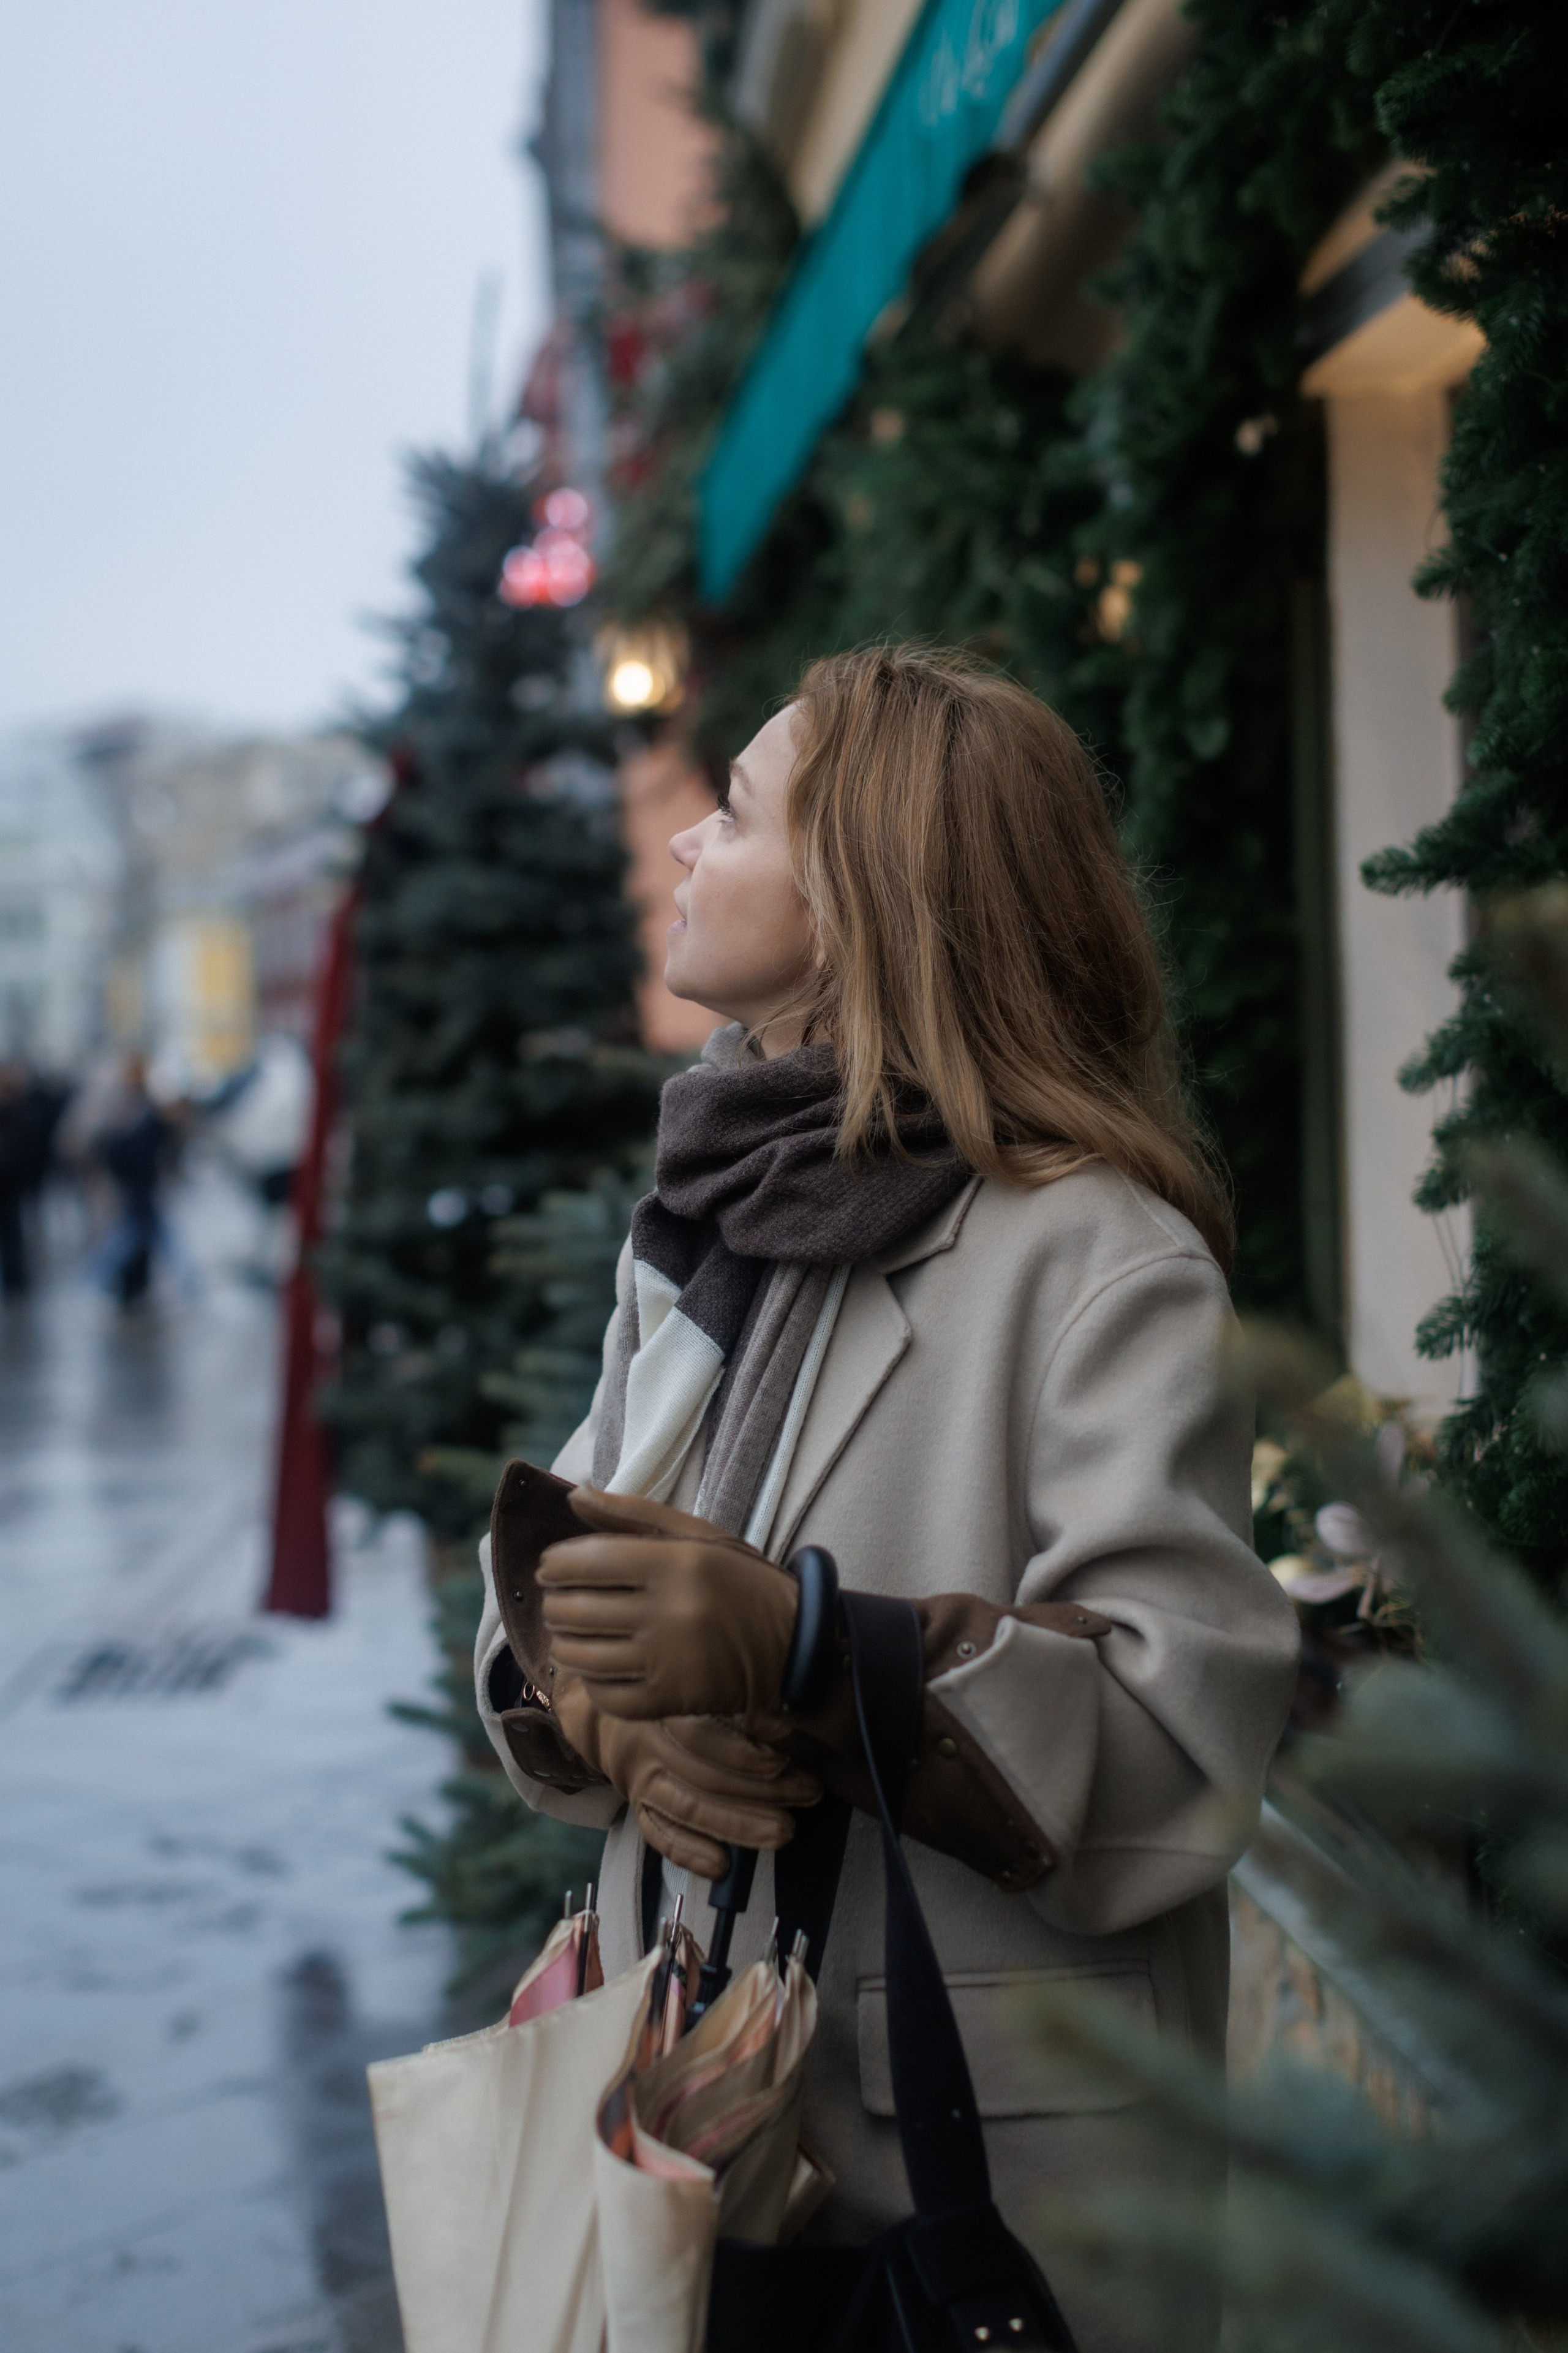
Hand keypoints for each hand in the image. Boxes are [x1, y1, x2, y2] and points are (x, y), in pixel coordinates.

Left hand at [537, 1487, 800, 1723]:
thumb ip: (633, 1514)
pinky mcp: (671, 1700)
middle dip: (555, 1604)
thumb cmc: (738, 1581)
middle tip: (558, 1601)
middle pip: (577, 1611)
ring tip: (570, 1633)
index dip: (556, 1564)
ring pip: (583, 1656)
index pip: (588, 1562)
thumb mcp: (696, 1535)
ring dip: (564, 1643)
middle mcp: (670, 1612)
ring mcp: (669, 1661)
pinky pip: (606, 1696)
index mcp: (676, 1564)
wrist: (792, 1643)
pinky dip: (591, 1682)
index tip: (550, 1566)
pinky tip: (597, 1666)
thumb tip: (574, 1494)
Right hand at [553, 1677, 820, 1879]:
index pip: (702, 1733)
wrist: (607, 1718)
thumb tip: (785, 1722)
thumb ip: (737, 1702)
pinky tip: (723, 1867)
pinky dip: (692, 1853)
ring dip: (740, 1825)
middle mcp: (650, 1744)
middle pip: (705, 1775)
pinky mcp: (639, 1808)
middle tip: (808, 1793)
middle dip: (764, 1790)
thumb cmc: (674, 1700)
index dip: (745, 1750)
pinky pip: (661, 1835)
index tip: (785, 1756)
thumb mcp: (699, 1686)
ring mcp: (642, 1780)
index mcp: (667, 1707)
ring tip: (784, 1832)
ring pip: (689, 1808)